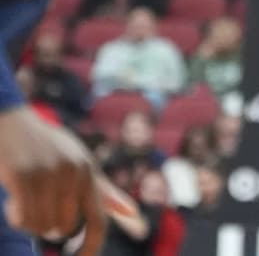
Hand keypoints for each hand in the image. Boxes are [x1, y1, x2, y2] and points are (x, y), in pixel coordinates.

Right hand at [0, 108, 105, 254]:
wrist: (14, 125)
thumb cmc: (50, 148)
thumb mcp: (81, 164)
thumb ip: (105, 191)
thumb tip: (133, 213)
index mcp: (89, 170)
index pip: (98, 220)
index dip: (91, 247)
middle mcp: (73, 172)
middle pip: (66, 229)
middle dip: (52, 226)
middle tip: (42, 204)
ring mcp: (49, 173)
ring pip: (43, 227)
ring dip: (33, 221)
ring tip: (29, 198)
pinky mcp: (24, 176)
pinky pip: (23, 219)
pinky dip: (18, 217)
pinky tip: (15, 199)